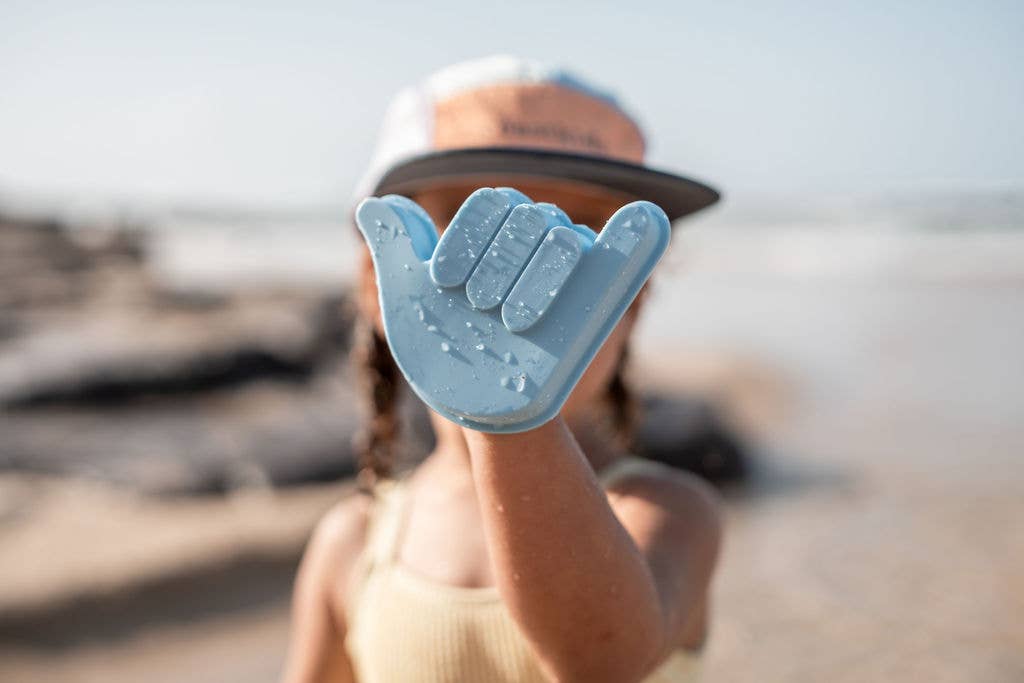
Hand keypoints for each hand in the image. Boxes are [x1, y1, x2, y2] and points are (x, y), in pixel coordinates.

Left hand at [355, 187, 669, 432]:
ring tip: (512, 322)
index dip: (466, 239)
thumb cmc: (445, 350)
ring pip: (562, 238)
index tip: (444, 284)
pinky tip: (646, 216)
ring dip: (535, 275)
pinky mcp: (598, 300)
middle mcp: (534, 243)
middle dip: (497, 262)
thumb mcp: (408, 300)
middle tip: (481, 310)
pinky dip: (637, 233)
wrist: (477, 406)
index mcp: (495, 232)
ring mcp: (570, 269)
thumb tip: (371, 203)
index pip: (491, 204)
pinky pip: (626, 255)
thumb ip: (397, 246)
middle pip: (527, 217)